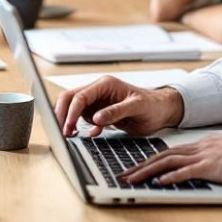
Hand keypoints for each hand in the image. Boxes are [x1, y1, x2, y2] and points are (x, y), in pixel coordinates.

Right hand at [53, 76, 183, 137]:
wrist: (161, 111)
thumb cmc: (152, 105)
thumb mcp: (136, 107)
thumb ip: (116, 112)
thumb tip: (96, 119)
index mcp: (105, 85)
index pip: (80, 96)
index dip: (72, 112)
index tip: (68, 127)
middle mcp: (98, 92)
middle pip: (70, 99)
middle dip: (62, 114)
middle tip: (60, 131)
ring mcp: (97, 102)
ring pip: (73, 109)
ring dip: (68, 121)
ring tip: (68, 136)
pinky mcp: (98, 113)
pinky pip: (83, 119)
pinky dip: (80, 127)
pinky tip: (88, 135)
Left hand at [119, 133, 221, 186]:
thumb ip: (212, 158)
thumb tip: (202, 167)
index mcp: (202, 144)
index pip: (170, 151)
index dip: (150, 160)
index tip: (136, 167)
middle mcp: (199, 148)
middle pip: (162, 155)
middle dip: (140, 165)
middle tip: (124, 175)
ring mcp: (204, 156)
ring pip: (168, 162)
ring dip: (147, 171)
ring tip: (132, 180)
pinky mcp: (211, 167)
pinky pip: (186, 171)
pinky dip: (170, 176)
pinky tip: (158, 182)